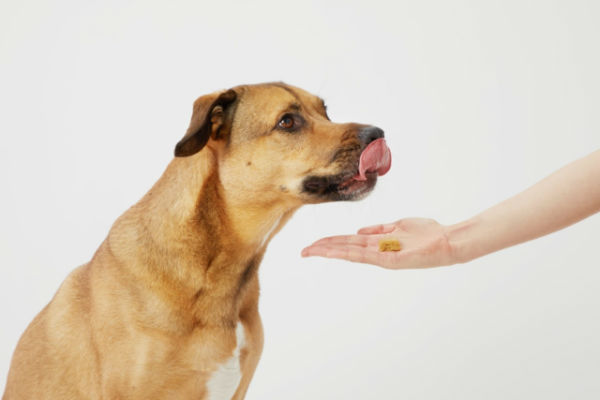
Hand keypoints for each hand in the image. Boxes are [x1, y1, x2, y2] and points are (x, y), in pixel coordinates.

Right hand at [301, 218, 455, 268]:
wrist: (447, 241)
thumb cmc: (427, 234)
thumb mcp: (399, 226)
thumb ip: (380, 229)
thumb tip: (359, 230)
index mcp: (378, 243)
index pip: (349, 242)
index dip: (330, 242)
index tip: (314, 244)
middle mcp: (377, 251)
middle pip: (345, 249)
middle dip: (324, 249)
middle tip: (303, 251)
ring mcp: (382, 256)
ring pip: (350, 252)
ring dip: (330, 251)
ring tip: (312, 251)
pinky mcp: (390, 259)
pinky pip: (365, 255)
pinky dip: (348, 253)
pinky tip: (335, 251)